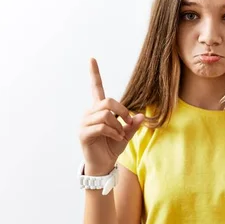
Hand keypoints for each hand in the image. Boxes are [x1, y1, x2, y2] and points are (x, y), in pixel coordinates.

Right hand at [78, 58, 144, 172]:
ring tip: (120, 135)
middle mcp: (89, 113)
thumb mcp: (126, 134)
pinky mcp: (83, 134)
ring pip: (105, 114)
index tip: (92, 59)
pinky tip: (116, 138)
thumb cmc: (112, 147)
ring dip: (117, 125)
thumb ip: (132, 124)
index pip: (95, 88)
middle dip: (122, 110)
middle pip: (107, 101)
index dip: (94, 74)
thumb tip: (141, 115)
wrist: (104, 164)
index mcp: (98, 110)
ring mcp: (84, 123)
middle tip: (128, 122)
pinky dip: (113, 132)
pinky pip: (101, 127)